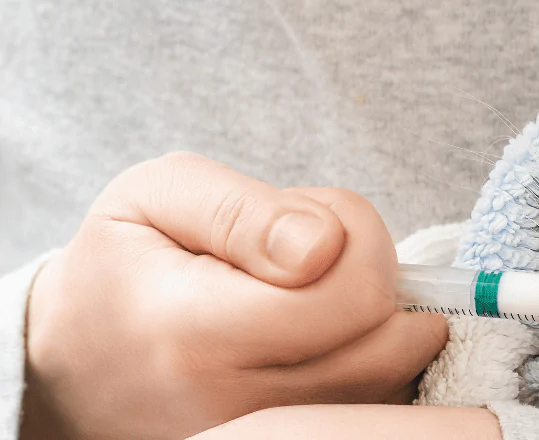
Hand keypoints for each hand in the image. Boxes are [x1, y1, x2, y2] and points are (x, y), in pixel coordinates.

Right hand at [19, 152, 446, 439]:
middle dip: (377, 274)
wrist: (74, 362)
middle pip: (386, 342)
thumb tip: (324, 244)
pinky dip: (371, 355)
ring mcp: (263, 438)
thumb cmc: (123, 265)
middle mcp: (235, 406)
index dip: (360, 238)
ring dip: (377, 318)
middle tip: (320, 250)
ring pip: (390, 377)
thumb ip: (245, 210)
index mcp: (194, 334)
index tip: (312, 223)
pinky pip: (370, 402)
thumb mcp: (158, 197)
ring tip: (311, 289)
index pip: (352, 295)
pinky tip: (323, 327)